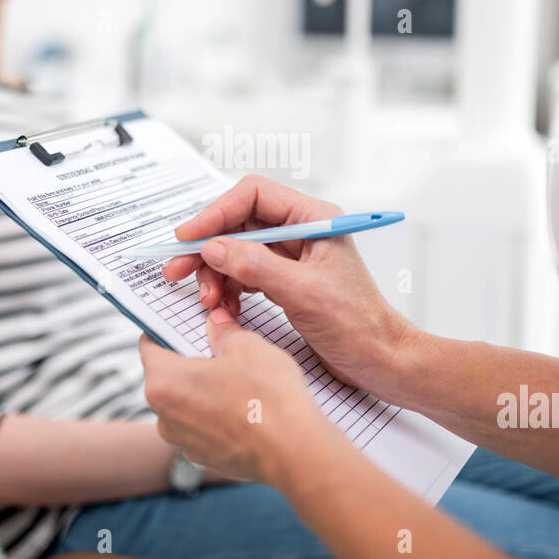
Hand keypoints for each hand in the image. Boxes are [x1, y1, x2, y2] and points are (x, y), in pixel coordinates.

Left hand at [138, 309, 341, 487]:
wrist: (295, 452)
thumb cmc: (267, 397)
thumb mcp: (246, 346)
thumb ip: (223, 331)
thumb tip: (216, 323)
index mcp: (163, 382)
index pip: (150, 345)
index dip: (167, 329)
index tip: (184, 323)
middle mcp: (164, 417)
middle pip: (169, 376)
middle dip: (191, 360)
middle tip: (221, 348)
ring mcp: (184, 442)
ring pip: (187, 403)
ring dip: (206, 390)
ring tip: (240, 380)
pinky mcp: (206, 458)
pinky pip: (205, 427)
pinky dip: (219, 415)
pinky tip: (247, 408)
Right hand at [162, 174, 417, 402]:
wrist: (381, 362)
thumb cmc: (359, 326)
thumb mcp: (303, 294)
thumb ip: (256, 266)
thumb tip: (214, 247)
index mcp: (314, 219)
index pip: (253, 196)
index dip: (216, 213)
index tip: (188, 236)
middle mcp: (302, 232)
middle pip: (239, 224)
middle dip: (208, 248)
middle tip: (177, 271)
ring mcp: (292, 258)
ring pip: (237, 251)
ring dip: (215, 274)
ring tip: (209, 301)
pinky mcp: (285, 282)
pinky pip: (244, 276)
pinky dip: (229, 291)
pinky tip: (224, 310)